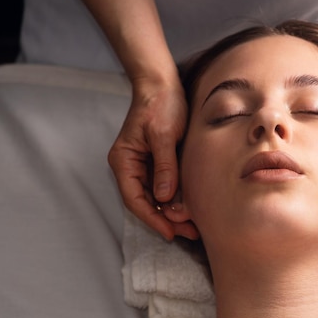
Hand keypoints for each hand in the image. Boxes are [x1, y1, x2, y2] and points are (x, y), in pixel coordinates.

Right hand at [108, 77, 191, 239]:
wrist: (163, 84)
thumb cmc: (160, 104)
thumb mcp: (163, 135)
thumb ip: (164, 166)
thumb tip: (165, 198)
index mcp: (124, 160)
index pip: (134, 199)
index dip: (152, 218)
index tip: (170, 233)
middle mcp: (130, 166)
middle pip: (145, 202)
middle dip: (166, 220)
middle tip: (190, 233)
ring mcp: (143, 166)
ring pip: (156, 198)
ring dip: (173, 213)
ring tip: (194, 227)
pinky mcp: (157, 163)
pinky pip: (164, 187)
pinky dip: (176, 199)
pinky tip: (190, 208)